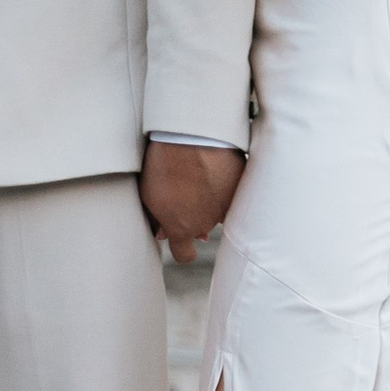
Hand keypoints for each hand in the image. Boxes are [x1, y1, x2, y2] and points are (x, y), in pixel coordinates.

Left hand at [140, 139, 242, 260]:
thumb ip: (156, 219)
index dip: (181, 247)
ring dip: (212, 201)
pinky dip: (225, 185)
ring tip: (201, 176)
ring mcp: (226, 206)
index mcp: (182, 229)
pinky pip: (233, 193)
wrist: (192, 135)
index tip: (179, 236)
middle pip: (202, 229)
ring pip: (219, 212)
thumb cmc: (165, 163)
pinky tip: (215, 169)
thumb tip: (162, 233)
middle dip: (194, 216)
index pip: (184, 255)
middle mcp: (207, 223)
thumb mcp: (149, 194)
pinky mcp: (240, 186)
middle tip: (186, 192)